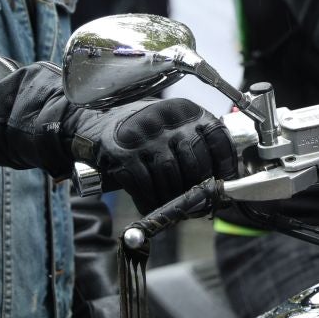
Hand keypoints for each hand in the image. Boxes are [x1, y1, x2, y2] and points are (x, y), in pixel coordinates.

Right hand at [65, 98, 238, 212]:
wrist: (92, 121)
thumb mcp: (171, 126)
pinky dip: (149, 201)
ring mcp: (145, 137)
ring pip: (171, 179)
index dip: (225, 167)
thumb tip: (217, 185)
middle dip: (198, 190)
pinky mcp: (122, 154)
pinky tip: (150, 204)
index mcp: (187, 111)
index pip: (218, 139)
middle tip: (196, 204)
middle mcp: (168, 120)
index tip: (223, 184)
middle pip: (196, 165)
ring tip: (171, 206)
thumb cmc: (140, 131)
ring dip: (172, 199)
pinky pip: (144, 186)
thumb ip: (194, 146)